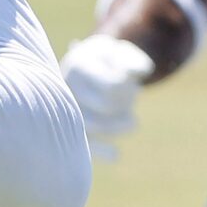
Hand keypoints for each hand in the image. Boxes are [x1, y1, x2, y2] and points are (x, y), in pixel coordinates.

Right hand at [59, 34, 154, 162]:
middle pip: (107, 106)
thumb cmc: (107, 60)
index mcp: (78, 67)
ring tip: (133, 122)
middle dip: (127, 102)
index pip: (112, 86)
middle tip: (134, 96)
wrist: (86, 66)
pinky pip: (83, 142)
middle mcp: (68, 89)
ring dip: (121, 126)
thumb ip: (132, 60)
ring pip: (96, 127)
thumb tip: (140, 72)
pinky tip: (116, 155)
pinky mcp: (70, 129)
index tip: (132, 83)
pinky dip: (100, 151)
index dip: (129, 88)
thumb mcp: (120, 52)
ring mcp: (66, 110)